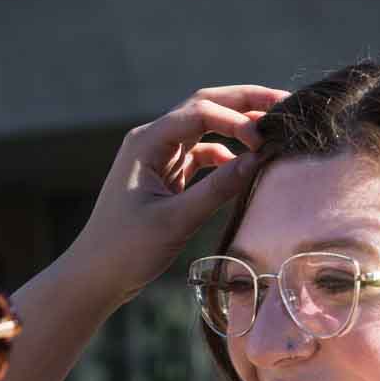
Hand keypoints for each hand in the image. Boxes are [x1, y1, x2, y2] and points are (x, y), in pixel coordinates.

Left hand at [66, 84, 286, 306]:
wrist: (94, 277)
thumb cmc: (125, 249)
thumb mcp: (175, 220)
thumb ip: (217, 189)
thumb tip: (259, 160)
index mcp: (146, 142)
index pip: (200, 111)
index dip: (236, 120)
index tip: (264, 142)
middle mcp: (152, 141)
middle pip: (205, 106)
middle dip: (244, 103)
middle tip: (286, 103)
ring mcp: (159, 158)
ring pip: (205, 128)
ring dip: (238, 127)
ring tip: (274, 129)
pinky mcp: (166, 178)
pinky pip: (202, 155)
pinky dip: (226, 156)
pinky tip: (248, 165)